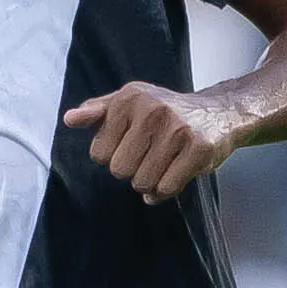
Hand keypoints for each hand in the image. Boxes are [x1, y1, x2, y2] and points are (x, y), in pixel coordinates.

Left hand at [62, 82, 243, 202]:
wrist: (217, 113)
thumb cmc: (166, 112)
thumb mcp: (129, 103)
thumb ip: (98, 112)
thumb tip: (69, 119)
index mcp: (129, 98)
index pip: (98, 153)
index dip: (114, 155)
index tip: (132, 144)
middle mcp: (152, 110)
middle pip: (119, 170)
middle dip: (132, 171)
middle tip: (149, 155)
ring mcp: (177, 129)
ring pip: (142, 182)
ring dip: (150, 182)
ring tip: (163, 163)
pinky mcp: (199, 148)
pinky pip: (166, 188)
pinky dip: (167, 189)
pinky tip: (175, 173)